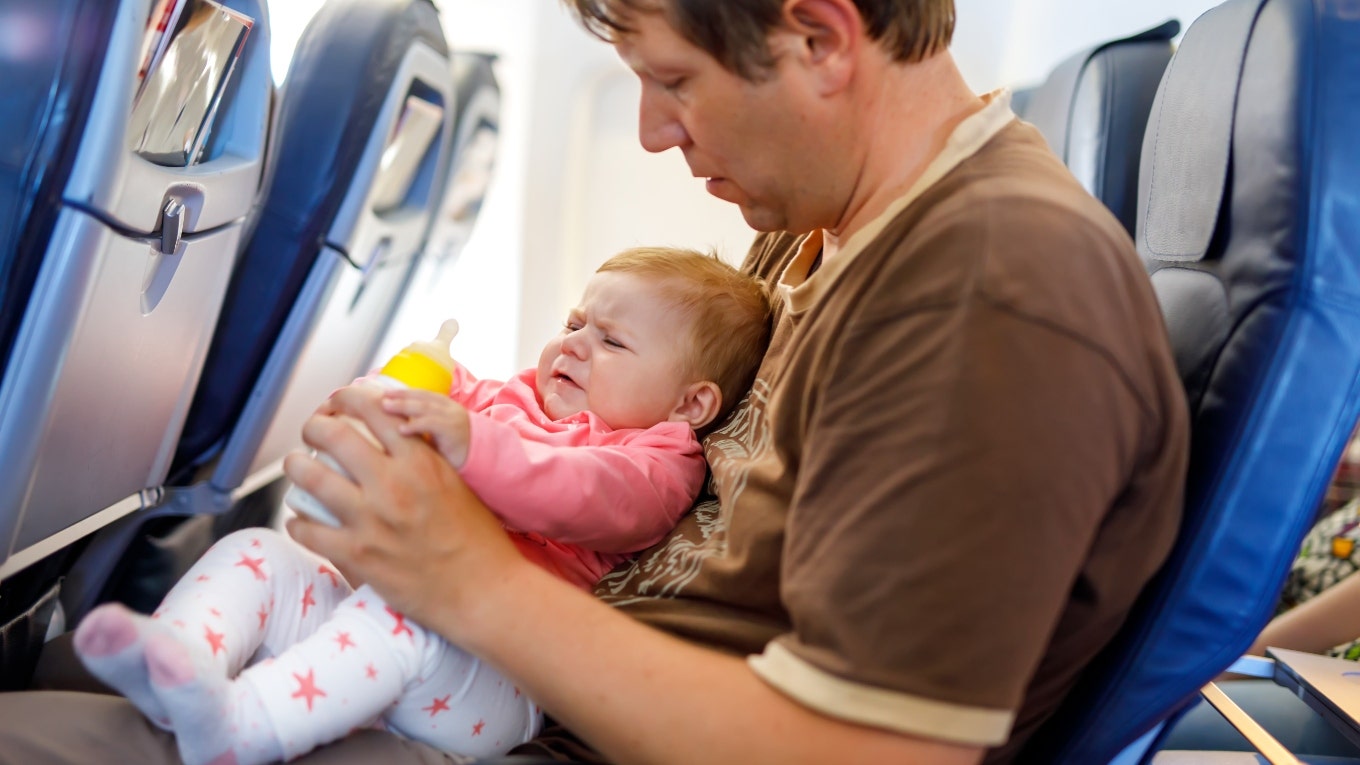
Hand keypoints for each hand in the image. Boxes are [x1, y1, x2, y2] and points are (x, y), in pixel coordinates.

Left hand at [282, 384, 527, 645]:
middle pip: (332, 434)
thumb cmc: (476, 539)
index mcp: (420, 462)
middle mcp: (392, 485)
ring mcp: (371, 520)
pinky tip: (303, 521)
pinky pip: (307, 529)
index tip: (337, 403)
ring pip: (309, 477)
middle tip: (312, 433)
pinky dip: (299, 521)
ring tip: (299, 469)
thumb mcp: (455, 483)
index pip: (373, 409)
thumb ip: (423, 460)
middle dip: (314, 427)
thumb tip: (393, 438)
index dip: (345, 398)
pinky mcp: (356, 555)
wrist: (481, 590)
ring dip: (297, 468)